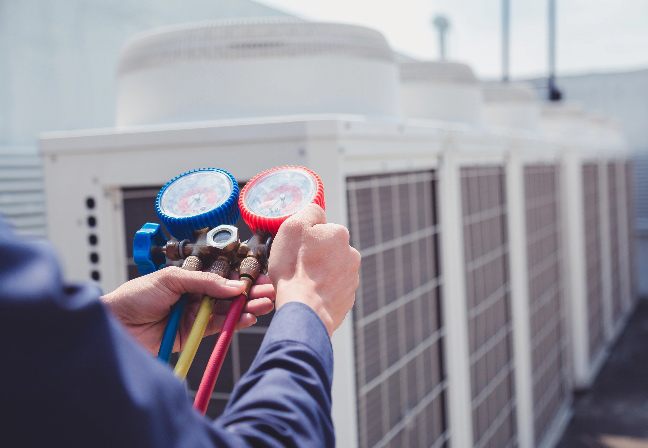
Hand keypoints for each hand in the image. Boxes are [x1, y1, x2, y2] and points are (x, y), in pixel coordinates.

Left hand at [101, 267, 275, 353]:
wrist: (115, 325)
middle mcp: (195, 295)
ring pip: (227, 310)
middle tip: (268, 290)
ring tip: (265, 304)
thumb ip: (204, 282)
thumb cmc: (135, 296)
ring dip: (247, 307)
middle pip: (228, 293)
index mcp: (189, 277)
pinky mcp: (194, 333)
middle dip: (250, 291)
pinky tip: (249, 317)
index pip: (221, 275)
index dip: (241, 276)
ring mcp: (196, 314)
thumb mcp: (170, 279)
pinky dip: (235, 323)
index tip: (259, 275)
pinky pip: (218, 327)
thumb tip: (233, 285)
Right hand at [268, 204, 360, 336]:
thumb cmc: (295, 268)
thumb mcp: (293, 227)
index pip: (320, 228)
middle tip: (295, 266)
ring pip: (330, 270)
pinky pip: (332, 290)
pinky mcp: (347, 299)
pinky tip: (309, 295)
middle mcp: (352, 254)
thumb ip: (309, 212)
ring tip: (301, 283)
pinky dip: (321, 291)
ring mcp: (352, 279)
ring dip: (318, 274)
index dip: (304, 237)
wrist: (305, 310)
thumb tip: (318, 213)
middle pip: (327, 249)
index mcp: (340, 234)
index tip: (295, 249)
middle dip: (314, 255)